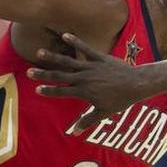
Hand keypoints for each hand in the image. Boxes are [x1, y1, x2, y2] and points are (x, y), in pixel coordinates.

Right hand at [26, 33, 148, 132]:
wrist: (136, 84)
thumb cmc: (120, 100)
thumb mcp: (104, 112)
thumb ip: (88, 120)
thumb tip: (75, 132)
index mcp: (84, 92)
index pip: (62, 92)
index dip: (49, 91)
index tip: (37, 90)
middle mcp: (84, 79)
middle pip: (60, 76)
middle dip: (44, 75)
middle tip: (29, 72)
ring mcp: (91, 67)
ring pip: (68, 61)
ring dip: (53, 57)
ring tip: (39, 52)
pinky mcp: (99, 58)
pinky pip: (85, 49)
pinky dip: (75, 41)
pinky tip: (65, 34)